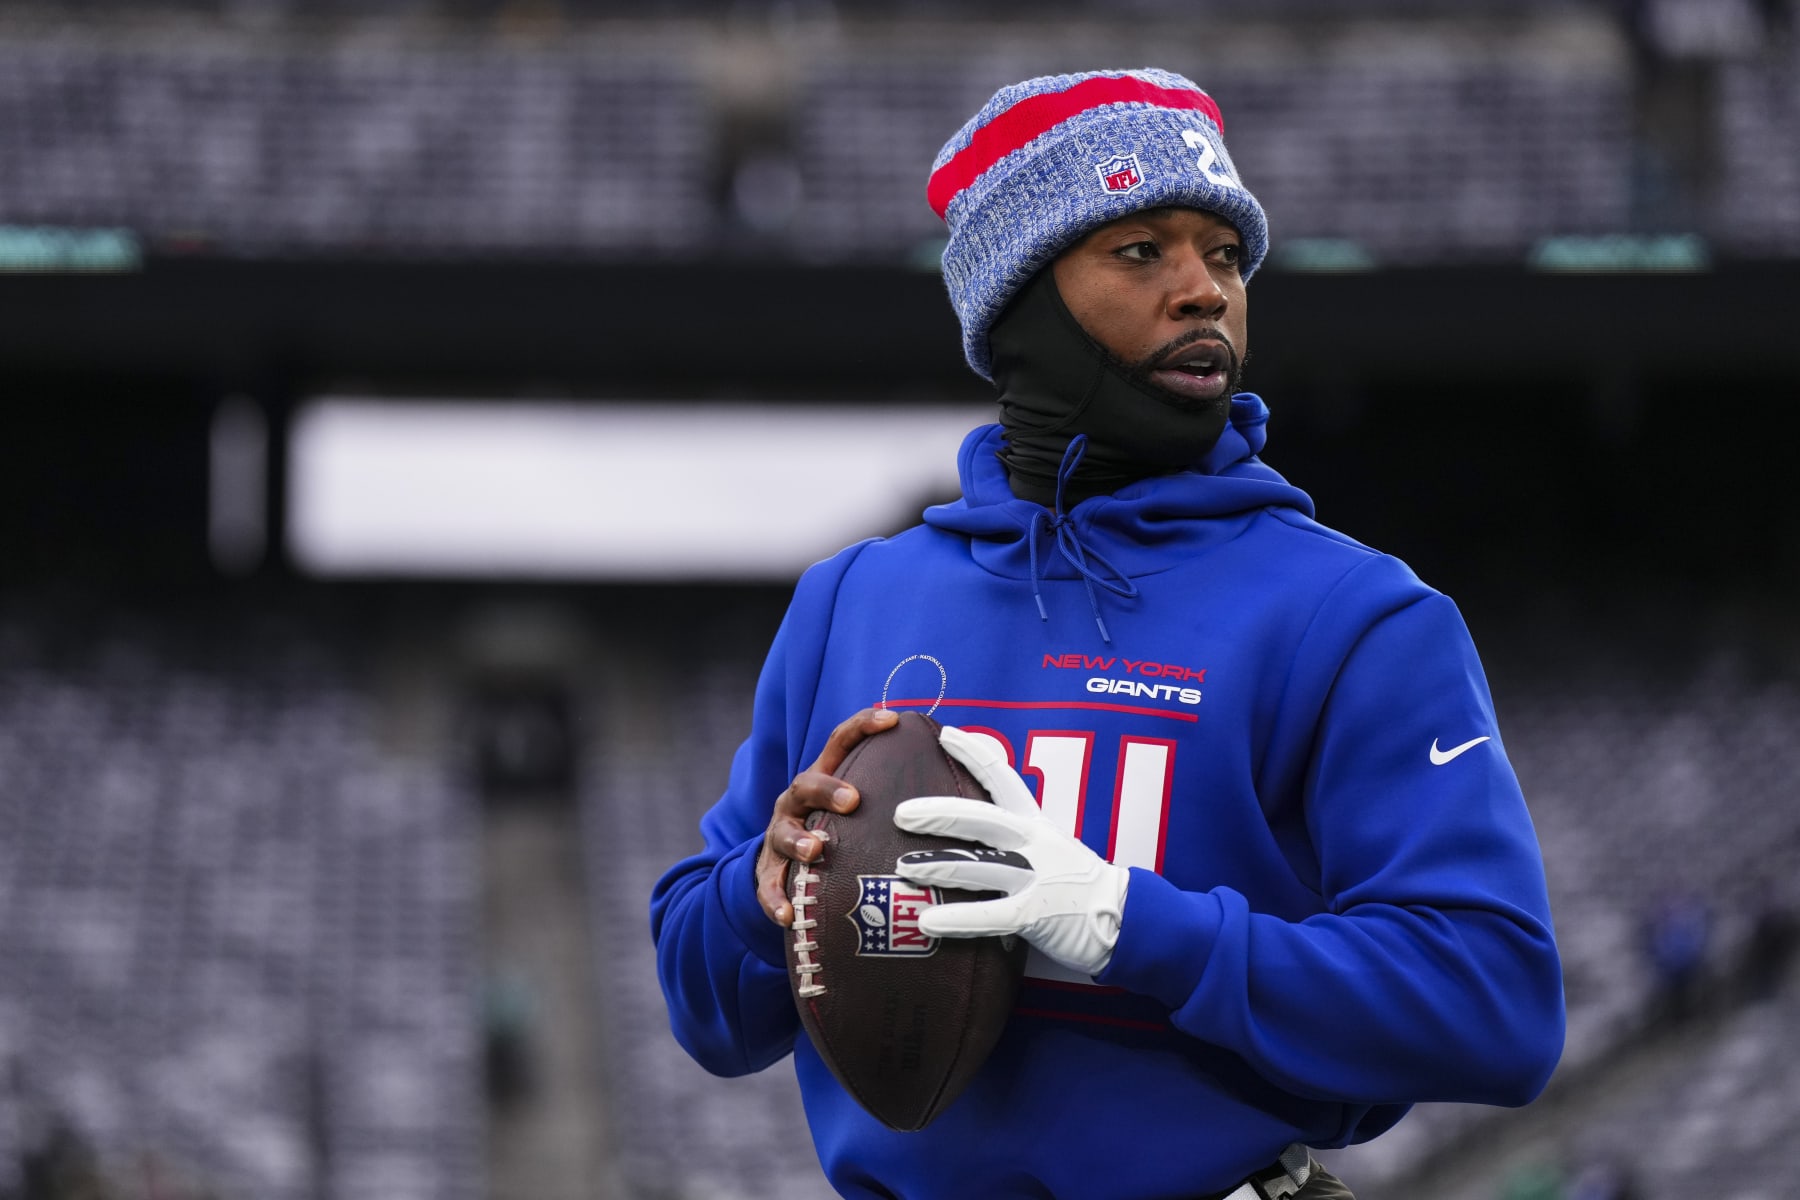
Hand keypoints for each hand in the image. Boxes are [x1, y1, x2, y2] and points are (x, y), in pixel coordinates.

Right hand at [756, 706, 898, 925]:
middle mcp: (798, 801)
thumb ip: (894, 794)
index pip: (841, 741)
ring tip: (815, 850)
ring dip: (799, 841)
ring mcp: (780, 834)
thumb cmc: (836, 828)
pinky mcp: (769, 870)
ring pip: (783, 832)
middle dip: (828, 789)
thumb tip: (966, 792)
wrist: (780, 863)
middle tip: (853, 800)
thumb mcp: (857, 806)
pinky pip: (769, 885)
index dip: (863, 725)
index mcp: (824, 777)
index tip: (892, 719)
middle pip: (807, 784)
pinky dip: (777, 899)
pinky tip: (789, 915)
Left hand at [893, 724, 1129, 977]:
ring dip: (939, 866)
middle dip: (940, 813)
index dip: (976, 753)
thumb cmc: (1079, 884)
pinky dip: (957, 919)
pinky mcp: (1036, 914)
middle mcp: (1034, 843)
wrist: (1125, 916)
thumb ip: (1014, 838)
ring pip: (979, 866)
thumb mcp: (1050, 847)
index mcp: (1036, 823)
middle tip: (901, 811)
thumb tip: (973, 829)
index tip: (947, 733)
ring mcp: (1036, 877)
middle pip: (982, 818)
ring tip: (903, 866)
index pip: (1004, 778)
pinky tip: (927, 921)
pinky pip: (990, 916)